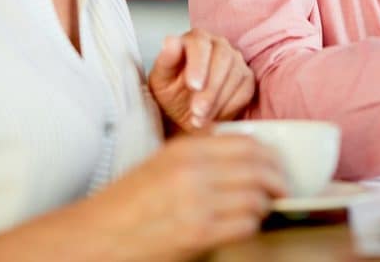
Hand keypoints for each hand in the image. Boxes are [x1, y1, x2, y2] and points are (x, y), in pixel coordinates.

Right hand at [82, 134, 286, 260]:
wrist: (98, 235)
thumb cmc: (128, 201)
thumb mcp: (162, 162)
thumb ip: (198, 152)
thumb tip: (238, 150)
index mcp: (187, 149)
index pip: (248, 143)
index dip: (269, 155)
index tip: (275, 164)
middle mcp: (194, 171)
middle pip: (259, 168)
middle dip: (277, 180)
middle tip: (281, 189)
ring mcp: (198, 202)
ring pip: (257, 197)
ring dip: (266, 205)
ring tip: (262, 209)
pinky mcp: (199, 233)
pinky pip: (246, 224)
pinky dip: (253, 225)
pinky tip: (246, 225)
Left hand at [149, 29, 254, 131]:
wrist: (184, 114)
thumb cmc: (171, 94)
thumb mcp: (161, 80)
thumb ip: (166, 60)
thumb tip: (170, 41)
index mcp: (195, 39)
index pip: (200, 42)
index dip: (198, 64)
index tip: (193, 85)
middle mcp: (218, 44)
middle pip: (223, 57)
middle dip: (210, 87)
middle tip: (198, 110)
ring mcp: (235, 60)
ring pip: (235, 74)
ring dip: (218, 100)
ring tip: (200, 118)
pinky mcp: (246, 78)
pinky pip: (244, 90)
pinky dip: (229, 106)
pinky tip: (213, 116)